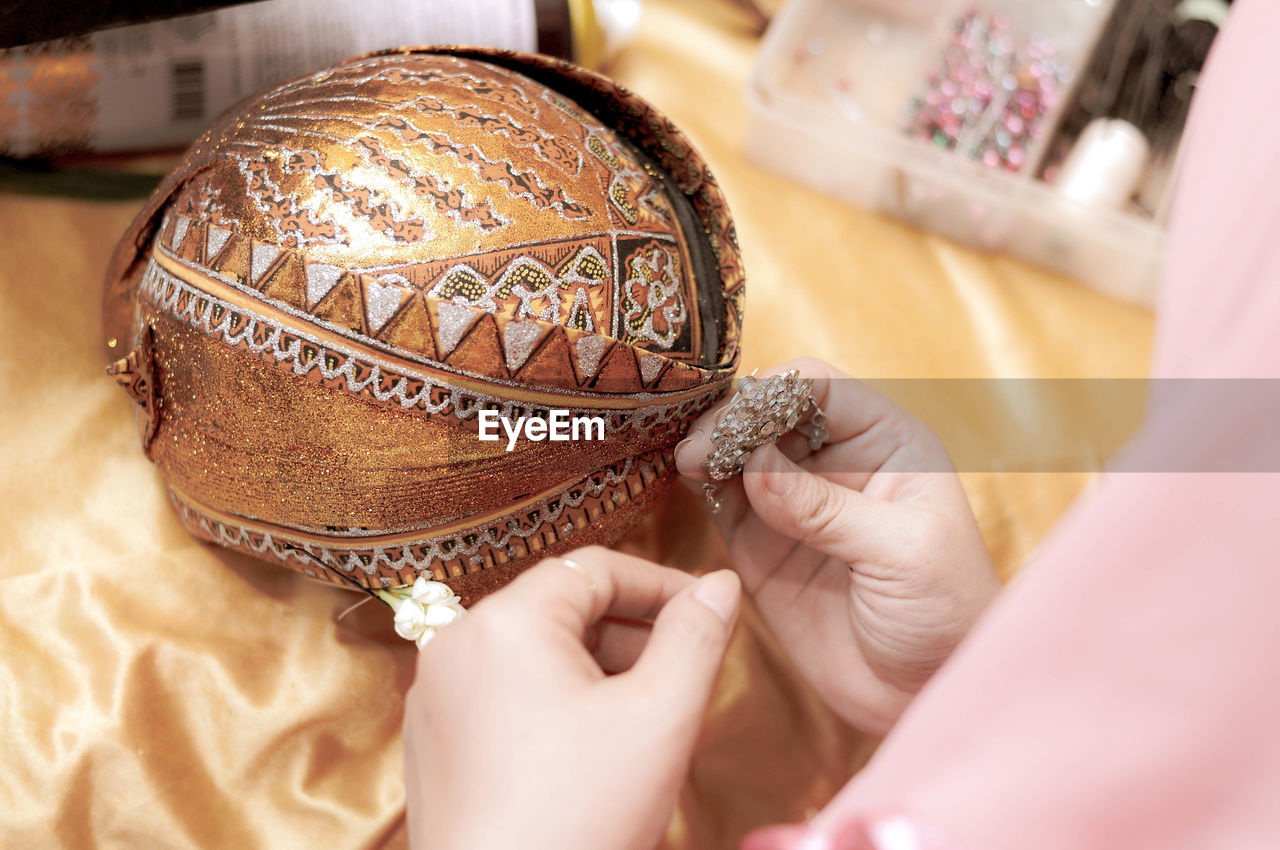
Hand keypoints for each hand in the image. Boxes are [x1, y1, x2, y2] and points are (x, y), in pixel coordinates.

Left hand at [403, 547, 741, 849]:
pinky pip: (503, 694)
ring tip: (642, 722)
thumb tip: (719, 585)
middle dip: (630, 634)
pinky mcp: (432, 740)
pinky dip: (552, 703)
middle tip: (682, 676)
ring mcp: (436, 695)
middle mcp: (457, 645)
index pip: (597, 568)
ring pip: (534, 653)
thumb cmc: (576, 821)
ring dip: (595, 671)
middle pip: (562, 608)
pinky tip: (589, 753)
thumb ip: (696, 637)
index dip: (662, 585)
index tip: (707, 613)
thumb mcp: (659, 718)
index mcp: (506, 622)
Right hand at [676, 358, 999, 734]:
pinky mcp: (761, 542)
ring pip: (740, 450)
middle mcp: (838, 460)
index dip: (776, 393)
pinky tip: (688, 483)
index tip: (740, 420)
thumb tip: (756, 466)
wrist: (923, 695)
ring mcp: (795, 501)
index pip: (822, 389)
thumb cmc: (945, 615)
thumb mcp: (903, 553)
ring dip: (710, 448)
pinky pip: (723, 498)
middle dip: (733, 419)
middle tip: (700, 447)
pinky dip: (701, 486)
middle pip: (770, 411)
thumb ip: (829, 508)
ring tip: (688, 462)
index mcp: (888, 443)